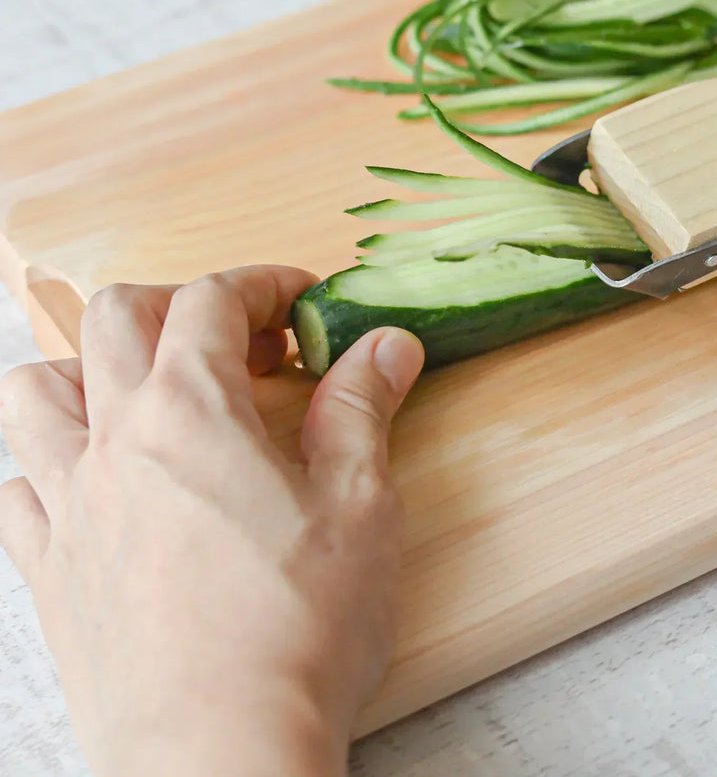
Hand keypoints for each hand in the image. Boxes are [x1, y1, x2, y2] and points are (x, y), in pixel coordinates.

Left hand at [0, 266, 423, 776]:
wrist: (220, 756)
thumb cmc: (298, 628)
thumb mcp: (360, 503)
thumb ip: (362, 409)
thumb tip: (384, 343)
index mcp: (191, 411)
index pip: (211, 300)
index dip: (261, 283)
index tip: (301, 300)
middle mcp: (114, 443)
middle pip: (115, 319)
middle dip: (181, 305)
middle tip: (241, 343)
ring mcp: (70, 507)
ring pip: (35, 391)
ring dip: (89, 368)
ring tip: (149, 394)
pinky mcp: (50, 573)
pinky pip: (20, 487)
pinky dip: (54, 460)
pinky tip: (106, 483)